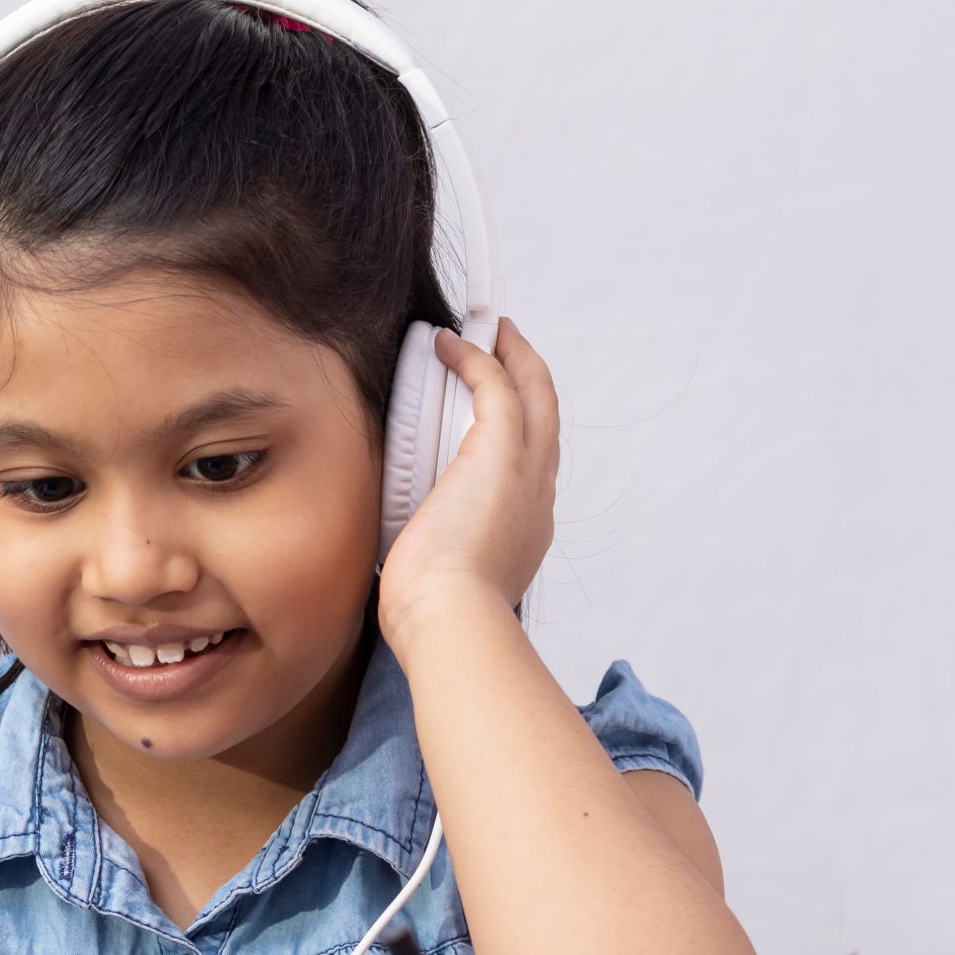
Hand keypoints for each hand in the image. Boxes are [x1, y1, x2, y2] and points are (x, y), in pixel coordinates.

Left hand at [377, 317, 559, 643]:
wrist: (449, 621)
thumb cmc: (433, 616)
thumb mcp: (440, 581)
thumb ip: (434, 558)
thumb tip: (407, 558)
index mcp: (525, 531)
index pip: (530, 469)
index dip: (518, 434)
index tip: (496, 415)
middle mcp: (537, 497)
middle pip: (546, 419)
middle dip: (529, 380)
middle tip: (508, 348)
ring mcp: (526, 472)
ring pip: (534, 394)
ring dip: (512, 358)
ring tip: (490, 333)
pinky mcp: (500, 452)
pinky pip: (496, 384)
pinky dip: (475, 357)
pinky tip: (446, 343)